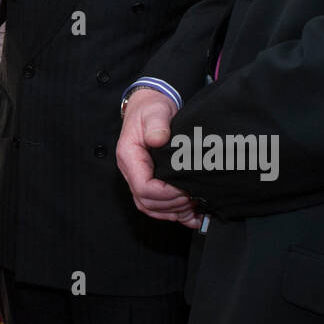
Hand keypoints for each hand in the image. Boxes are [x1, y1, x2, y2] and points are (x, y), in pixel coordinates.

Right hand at [116, 88, 201, 228]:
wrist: (149, 107)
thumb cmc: (150, 109)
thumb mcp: (155, 111)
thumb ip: (157, 124)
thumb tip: (158, 139)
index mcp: (129, 156)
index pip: (143, 187)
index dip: (165, 193)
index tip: (184, 188)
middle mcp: (131, 171)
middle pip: (147, 202)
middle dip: (172, 204)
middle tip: (193, 195)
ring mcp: (139, 177)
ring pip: (151, 208)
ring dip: (173, 211)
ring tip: (194, 204)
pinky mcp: (149, 180)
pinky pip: (157, 206)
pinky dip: (174, 214)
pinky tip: (192, 217)